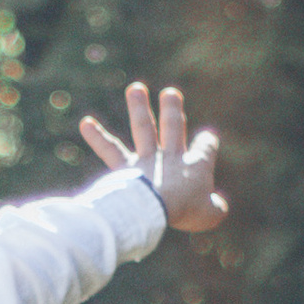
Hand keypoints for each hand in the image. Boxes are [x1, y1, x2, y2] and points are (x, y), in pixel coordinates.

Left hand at [80, 81, 226, 232]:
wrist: (154, 209)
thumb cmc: (184, 212)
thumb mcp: (209, 215)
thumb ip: (215, 210)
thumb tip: (218, 207)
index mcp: (195, 166)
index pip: (205, 149)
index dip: (207, 143)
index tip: (207, 138)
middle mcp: (169, 157)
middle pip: (173, 128)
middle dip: (172, 110)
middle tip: (170, 93)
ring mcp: (145, 160)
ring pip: (143, 128)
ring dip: (139, 108)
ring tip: (135, 89)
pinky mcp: (124, 169)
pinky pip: (109, 150)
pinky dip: (97, 137)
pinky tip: (85, 123)